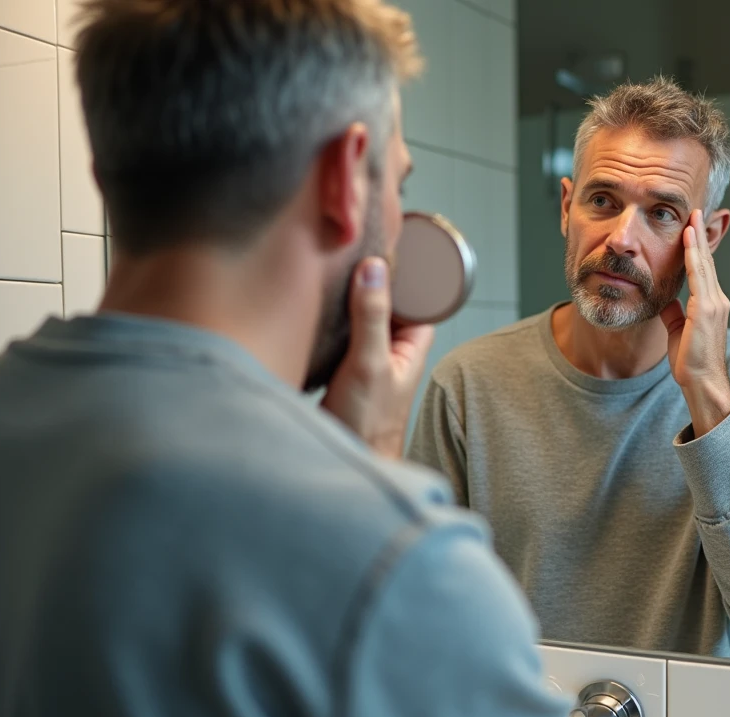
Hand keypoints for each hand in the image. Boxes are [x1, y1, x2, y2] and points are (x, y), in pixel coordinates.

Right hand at [321, 258, 434, 458]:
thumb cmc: (367, 424)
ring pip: (361, 318)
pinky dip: (330, 321)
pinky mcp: (343, 369)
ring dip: (346, 300)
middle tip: (347, 248)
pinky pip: (340, 334)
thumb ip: (373, 317)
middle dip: (369, 280)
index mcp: (410, 345)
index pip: (415, 295)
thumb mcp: (368, 364)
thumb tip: (375, 268)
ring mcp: (367, 358)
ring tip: (327, 269)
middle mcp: (391, 349)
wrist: (348, 462)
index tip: (381, 242)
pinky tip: (314, 307)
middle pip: (385, 302)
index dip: (401, 271)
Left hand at [660, 209, 729, 436]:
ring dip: (697, 239)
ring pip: (704, 264)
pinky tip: (688, 241)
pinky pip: (699, 276)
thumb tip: (666, 301)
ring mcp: (714, 304)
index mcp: (710, 305)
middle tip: (694, 211)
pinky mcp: (707, 310)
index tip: (689, 227)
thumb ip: (674, 314)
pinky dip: (694, 256)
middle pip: (706, 261)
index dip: (695, 248)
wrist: (701, 383)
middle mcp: (716, 300)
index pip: (702, 270)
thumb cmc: (691, 362)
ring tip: (691, 217)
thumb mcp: (679, 331)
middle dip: (699, 235)